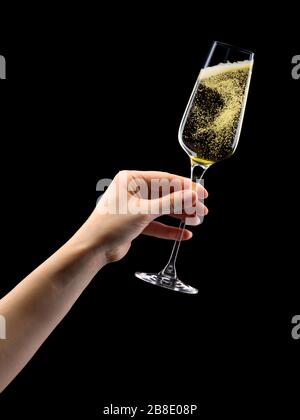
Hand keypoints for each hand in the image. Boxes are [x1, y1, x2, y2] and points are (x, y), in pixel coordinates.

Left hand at [73, 170, 207, 263]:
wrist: (93, 249)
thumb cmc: (111, 225)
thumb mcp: (144, 212)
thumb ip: (170, 203)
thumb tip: (192, 195)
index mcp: (132, 179)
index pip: (165, 179)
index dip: (186, 186)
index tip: (203, 193)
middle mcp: (133, 190)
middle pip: (166, 194)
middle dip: (184, 203)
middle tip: (202, 210)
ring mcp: (134, 207)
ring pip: (162, 209)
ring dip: (179, 216)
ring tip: (196, 222)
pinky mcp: (135, 222)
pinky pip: (156, 224)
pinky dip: (169, 229)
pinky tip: (183, 234)